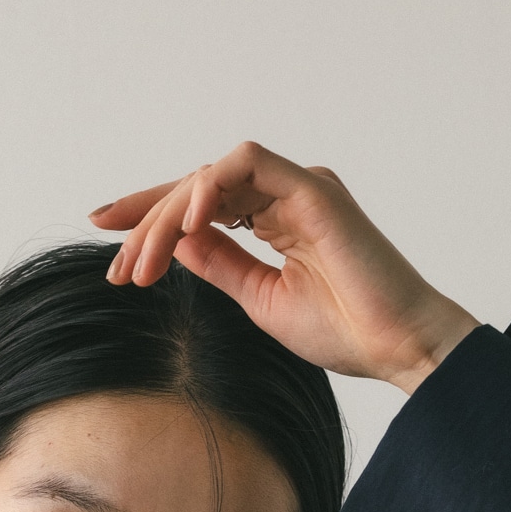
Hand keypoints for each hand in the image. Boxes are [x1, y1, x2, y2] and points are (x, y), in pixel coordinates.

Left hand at [90, 142, 478, 393]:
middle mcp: (287, 195)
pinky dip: (209, 187)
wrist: (399, 347)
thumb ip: (221, 265)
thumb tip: (178, 242)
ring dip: (169, 213)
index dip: (153, 219)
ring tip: (144, 261)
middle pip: (198, 188)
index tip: (111, 246)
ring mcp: (299, 186)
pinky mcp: (311, 187)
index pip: (203, 207)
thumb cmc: (346, 331)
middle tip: (118, 268)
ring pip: (212, 175)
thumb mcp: (261, 300)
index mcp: (278, 220)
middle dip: (148, 223)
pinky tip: (186, 225)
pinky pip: (247, 163)